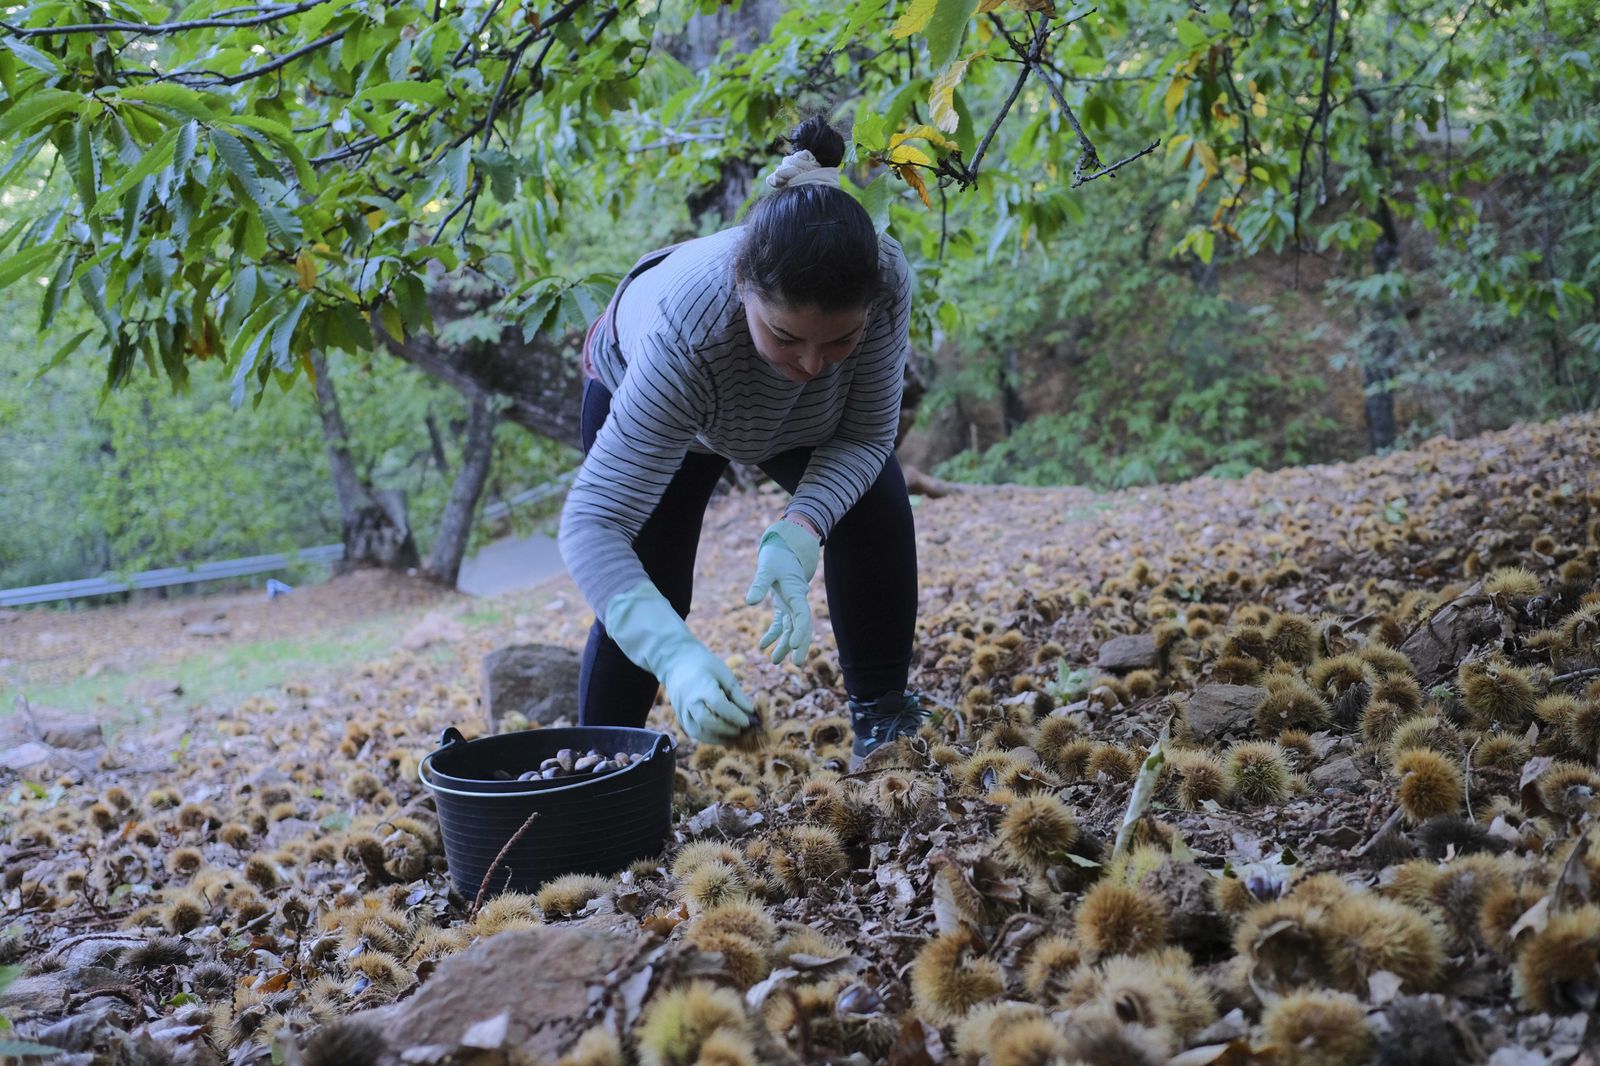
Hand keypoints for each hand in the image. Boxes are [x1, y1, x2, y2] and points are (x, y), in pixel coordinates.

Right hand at [657, 643, 753, 743]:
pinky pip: (692, 732)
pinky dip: (707, 737)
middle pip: (706, 721)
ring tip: (732, 735)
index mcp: (701, 686)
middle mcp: (689, 700)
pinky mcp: (679, 717)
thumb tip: (750, 712)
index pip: (718, 704)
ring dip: (717, 738)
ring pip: (697, 732)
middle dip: (726, 729)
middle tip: (741, 730)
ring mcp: (681, 710)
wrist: (677, 662)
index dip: (735, 715)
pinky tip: (720, 735)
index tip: (748, 721)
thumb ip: (737, 694)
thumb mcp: (724, 673)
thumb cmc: (704, 665)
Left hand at [744, 518, 820, 665]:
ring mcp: (791, 604)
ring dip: (784, 644)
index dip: (800, 632)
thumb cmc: (776, 555)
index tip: (794, 647)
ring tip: (775, 662)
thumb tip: (749, 602)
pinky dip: (773, 634)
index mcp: (797, 593)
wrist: (784, 546)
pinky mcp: (783, 603)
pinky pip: (781, 623)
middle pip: (802, 628)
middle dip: (800, 646)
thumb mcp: (766, 568)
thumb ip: (759, 584)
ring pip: (791, 628)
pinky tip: (762, 645)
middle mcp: (797, 601)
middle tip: (797, 663)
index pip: (803, 617)